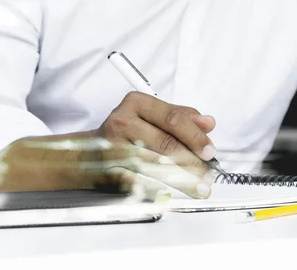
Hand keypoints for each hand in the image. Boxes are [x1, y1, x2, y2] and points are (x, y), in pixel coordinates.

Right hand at [91, 92, 217, 197]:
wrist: (86, 154)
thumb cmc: (126, 133)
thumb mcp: (151, 116)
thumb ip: (181, 117)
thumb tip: (208, 123)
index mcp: (136, 103)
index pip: (173, 118)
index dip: (195, 136)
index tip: (210, 151)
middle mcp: (122, 121)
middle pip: (166, 144)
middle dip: (193, 163)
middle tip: (208, 176)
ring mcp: (113, 147)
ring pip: (156, 166)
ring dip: (182, 180)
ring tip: (198, 188)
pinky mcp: (107, 170)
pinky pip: (139, 183)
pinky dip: (158, 190)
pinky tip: (172, 194)